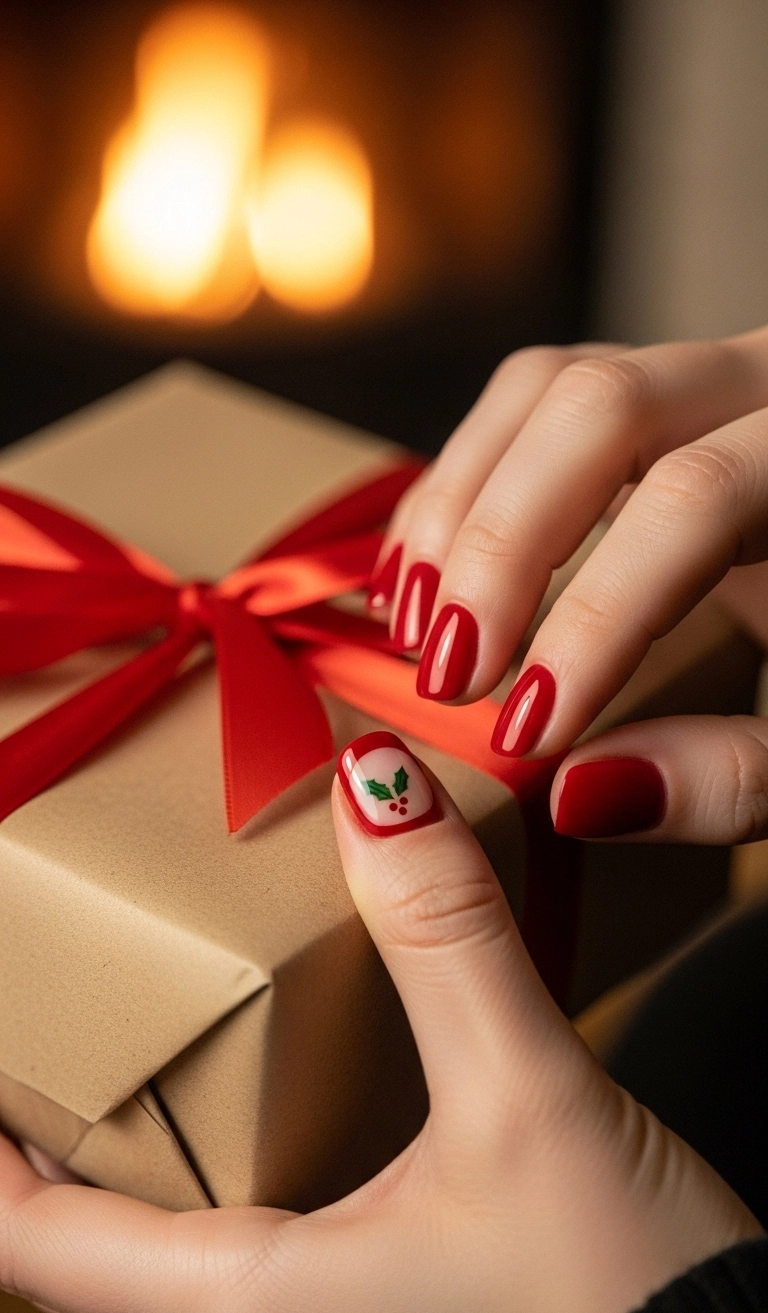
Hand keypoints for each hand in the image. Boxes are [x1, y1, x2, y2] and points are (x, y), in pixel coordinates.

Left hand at [0, 738, 759, 1312]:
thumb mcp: (530, 1100)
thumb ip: (447, 938)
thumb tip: (374, 788)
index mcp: (244, 1310)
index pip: (19, 1235)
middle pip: (70, 1251)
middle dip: (32, 1142)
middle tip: (41, 1021)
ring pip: (149, 1269)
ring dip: (114, 1170)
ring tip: (129, 1052)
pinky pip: (233, 1276)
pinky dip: (202, 1190)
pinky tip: (262, 1112)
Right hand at [369, 329, 767, 842]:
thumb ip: (734, 775)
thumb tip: (575, 793)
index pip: (694, 501)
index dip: (596, 615)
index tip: (528, 732)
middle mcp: (762, 385)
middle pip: (598, 406)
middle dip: (501, 544)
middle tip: (453, 674)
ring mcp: (697, 379)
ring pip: (546, 386)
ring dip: (459, 505)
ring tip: (415, 629)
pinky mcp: (642, 401)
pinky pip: (529, 403)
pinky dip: (458, 484)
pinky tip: (421, 575)